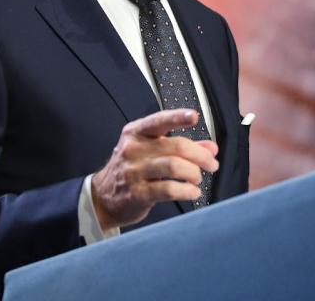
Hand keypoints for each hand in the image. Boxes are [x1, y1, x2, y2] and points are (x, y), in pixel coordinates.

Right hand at [91, 109, 218, 230]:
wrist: (102, 197)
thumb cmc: (131, 169)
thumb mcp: (151, 151)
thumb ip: (182, 147)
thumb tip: (211, 147)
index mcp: (136, 133)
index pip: (159, 121)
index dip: (178, 117)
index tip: (194, 116)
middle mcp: (133, 149)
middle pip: (175, 146)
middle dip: (200, 155)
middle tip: (211, 163)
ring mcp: (134, 171)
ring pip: (173, 166)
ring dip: (193, 173)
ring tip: (198, 178)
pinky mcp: (137, 193)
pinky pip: (168, 190)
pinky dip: (186, 191)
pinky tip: (192, 192)